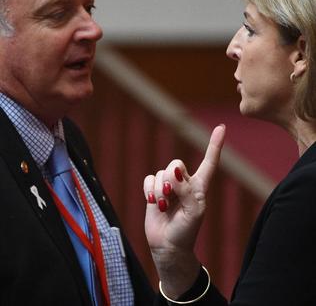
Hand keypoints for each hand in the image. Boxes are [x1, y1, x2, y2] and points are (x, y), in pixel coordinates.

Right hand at [143, 124, 225, 297]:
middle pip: (176, 163)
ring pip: (160, 172)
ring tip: (163, 206)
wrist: (168, 246)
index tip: (221, 127)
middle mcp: (185, 182)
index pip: (209, 162)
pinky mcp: (154, 190)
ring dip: (160, 190)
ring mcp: (168, 185)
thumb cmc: (186, 231)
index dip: (215, 145)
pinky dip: (149, 190)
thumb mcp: (194, 212)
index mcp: (200, 186)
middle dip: (171, 179)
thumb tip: (174, 172)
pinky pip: (149, 178)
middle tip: (171, 196)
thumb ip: (186, 190)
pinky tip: (153, 202)